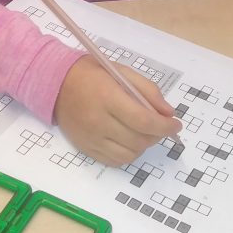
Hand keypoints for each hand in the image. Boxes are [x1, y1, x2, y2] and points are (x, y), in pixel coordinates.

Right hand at [54, 56, 182, 166]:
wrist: (56, 83)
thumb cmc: (92, 73)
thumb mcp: (122, 71)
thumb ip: (148, 90)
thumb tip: (168, 113)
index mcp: (108, 97)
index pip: (144, 121)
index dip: (165, 127)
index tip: (176, 125)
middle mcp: (98, 121)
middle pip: (139, 140)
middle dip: (157, 135)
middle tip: (160, 125)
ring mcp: (91, 138)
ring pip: (130, 154)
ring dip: (144, 145)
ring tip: (144, 132)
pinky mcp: (86, 148)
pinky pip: (115, 161)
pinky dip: (128, 153)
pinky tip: (129, 140)